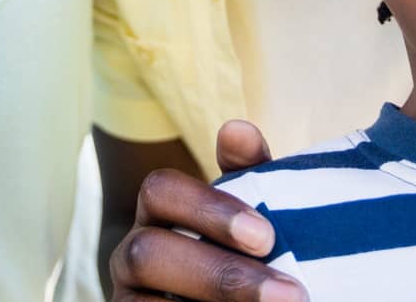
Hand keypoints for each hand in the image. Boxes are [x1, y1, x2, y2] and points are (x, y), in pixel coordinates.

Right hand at [109, 120, 306, 300]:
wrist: (245, 299)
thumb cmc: (248, 256)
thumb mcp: (252, 219)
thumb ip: (249, 176)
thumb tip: (237, 129)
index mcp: (158, 213)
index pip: (160, 190)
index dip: (208, 210)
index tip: (267, 238)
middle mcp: (132, 254)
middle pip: (147, 252)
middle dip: (220, 275)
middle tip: (287, 293)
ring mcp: (127, 297)